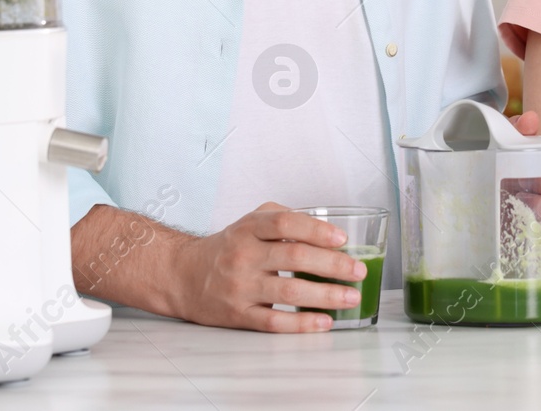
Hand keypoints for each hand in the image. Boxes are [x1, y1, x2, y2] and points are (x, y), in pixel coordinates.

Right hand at [171, 202, 369, 331]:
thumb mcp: (250, 221)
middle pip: (295, 258)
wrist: (182, 275)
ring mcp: (241, 287)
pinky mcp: (238, 315)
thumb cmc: (227, 247)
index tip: (342, 239)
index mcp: (249, 228)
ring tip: (351, 296)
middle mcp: (244, 255)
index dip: (317, 230)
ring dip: (326, 296)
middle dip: (333, 265)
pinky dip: (303, 323)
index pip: (286, 223)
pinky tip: (325, 321)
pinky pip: (274, 321)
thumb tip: (325, 228)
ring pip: (289, 292)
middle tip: (358, 270)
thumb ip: (284, 218)